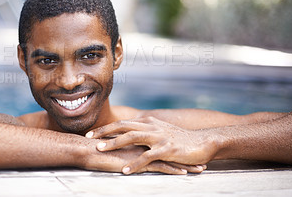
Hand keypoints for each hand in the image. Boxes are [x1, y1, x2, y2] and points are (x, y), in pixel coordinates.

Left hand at [86, 117, 216, 173]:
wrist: (202, 142)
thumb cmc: (179, 139)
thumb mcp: (160, 132)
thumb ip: (145, 132)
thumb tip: (130, 136)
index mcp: (148, 122)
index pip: (122, 123)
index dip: (106, 128)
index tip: (91, 133)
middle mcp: (151, 127)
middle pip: (123, 127)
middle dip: (105, 132)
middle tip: (88, 137)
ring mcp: (158, 137)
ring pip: (132, 137)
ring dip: (114, 143)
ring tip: (100, 149)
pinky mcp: (166, 149)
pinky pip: (147, 157)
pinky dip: (135, 163)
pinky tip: (125, 170)